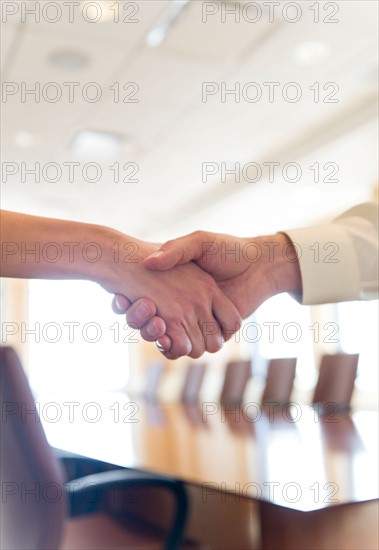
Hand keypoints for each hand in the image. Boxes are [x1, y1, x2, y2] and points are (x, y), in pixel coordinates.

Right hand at [111, 232, 300, 351]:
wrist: (261, 263)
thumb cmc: (229, 250)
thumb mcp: (198, 242)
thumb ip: (175, 251)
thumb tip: (149, 263)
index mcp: (182, 285)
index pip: (152, 301)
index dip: (139, 304)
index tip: (126, 297)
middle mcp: (189, 304)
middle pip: (156, 321)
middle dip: (141, 320)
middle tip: (130, 307)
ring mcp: (201, 319)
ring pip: (169, 336)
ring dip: (154, 334)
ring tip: (148, 321)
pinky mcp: (216, 332)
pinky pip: (189, 346)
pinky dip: (174, 346)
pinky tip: (164, 337)